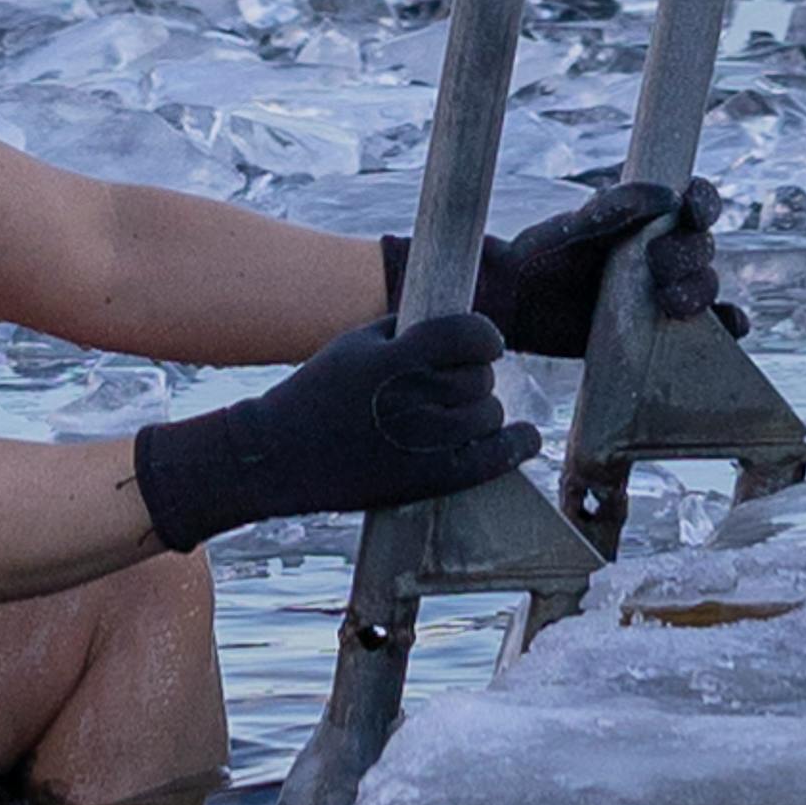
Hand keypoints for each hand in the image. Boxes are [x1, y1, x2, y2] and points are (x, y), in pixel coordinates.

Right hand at [129, 312, 531, 553]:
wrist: (281, 456)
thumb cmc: (318, 393)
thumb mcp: (355, 344)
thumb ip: (406, 330)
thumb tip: (458, 324)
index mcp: (395, 359)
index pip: (469, 334)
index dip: (484, 335)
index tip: (484, 341)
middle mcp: (416, 400)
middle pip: (480, 379)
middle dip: (474, 376)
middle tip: (454, 383)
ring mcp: (426, 444)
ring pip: (489, 415)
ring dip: (482, 411)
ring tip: (458, 413)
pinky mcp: (430, 480)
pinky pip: (493, 458)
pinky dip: (515, 444)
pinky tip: (524, 436)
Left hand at [386, 177, 727, 358]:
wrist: (518, 308)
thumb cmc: (541, 257)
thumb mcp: (571, 227)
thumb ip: (612, 208)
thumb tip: (666, 195)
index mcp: (645, 218)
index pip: (691, 203)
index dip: (703, 203)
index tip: (692, 214)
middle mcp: (661, 251)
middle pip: (701, 248)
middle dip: (688, 256)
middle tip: (657, 268)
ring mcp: (665, 291)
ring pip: (706, 286)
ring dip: (701, 292)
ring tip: (668, 303)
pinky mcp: (664, 329)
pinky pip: (709, 327)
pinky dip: (728, 326)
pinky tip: (730, 328)